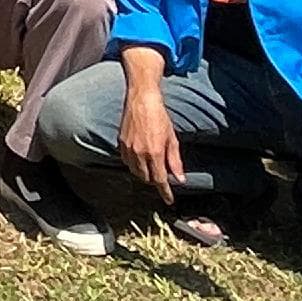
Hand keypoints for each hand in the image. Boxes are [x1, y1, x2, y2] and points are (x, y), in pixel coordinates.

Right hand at [115, 71, 184, 199]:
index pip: (160, 180)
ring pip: (136, 172)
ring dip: (144, 173)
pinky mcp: (121, 143)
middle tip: (163, 175)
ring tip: (152, 166)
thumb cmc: (159, 117)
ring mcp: (128, 149)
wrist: (142, 100)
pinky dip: (134, 165)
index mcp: (154, 152)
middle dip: (155, 180)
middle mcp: (139, 153)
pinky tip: (141, 158)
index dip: (165, 192)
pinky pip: (127, 162)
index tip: (169, 200)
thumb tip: (180, 178)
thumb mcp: (172, 139)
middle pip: (146, 178)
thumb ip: (175, 161)